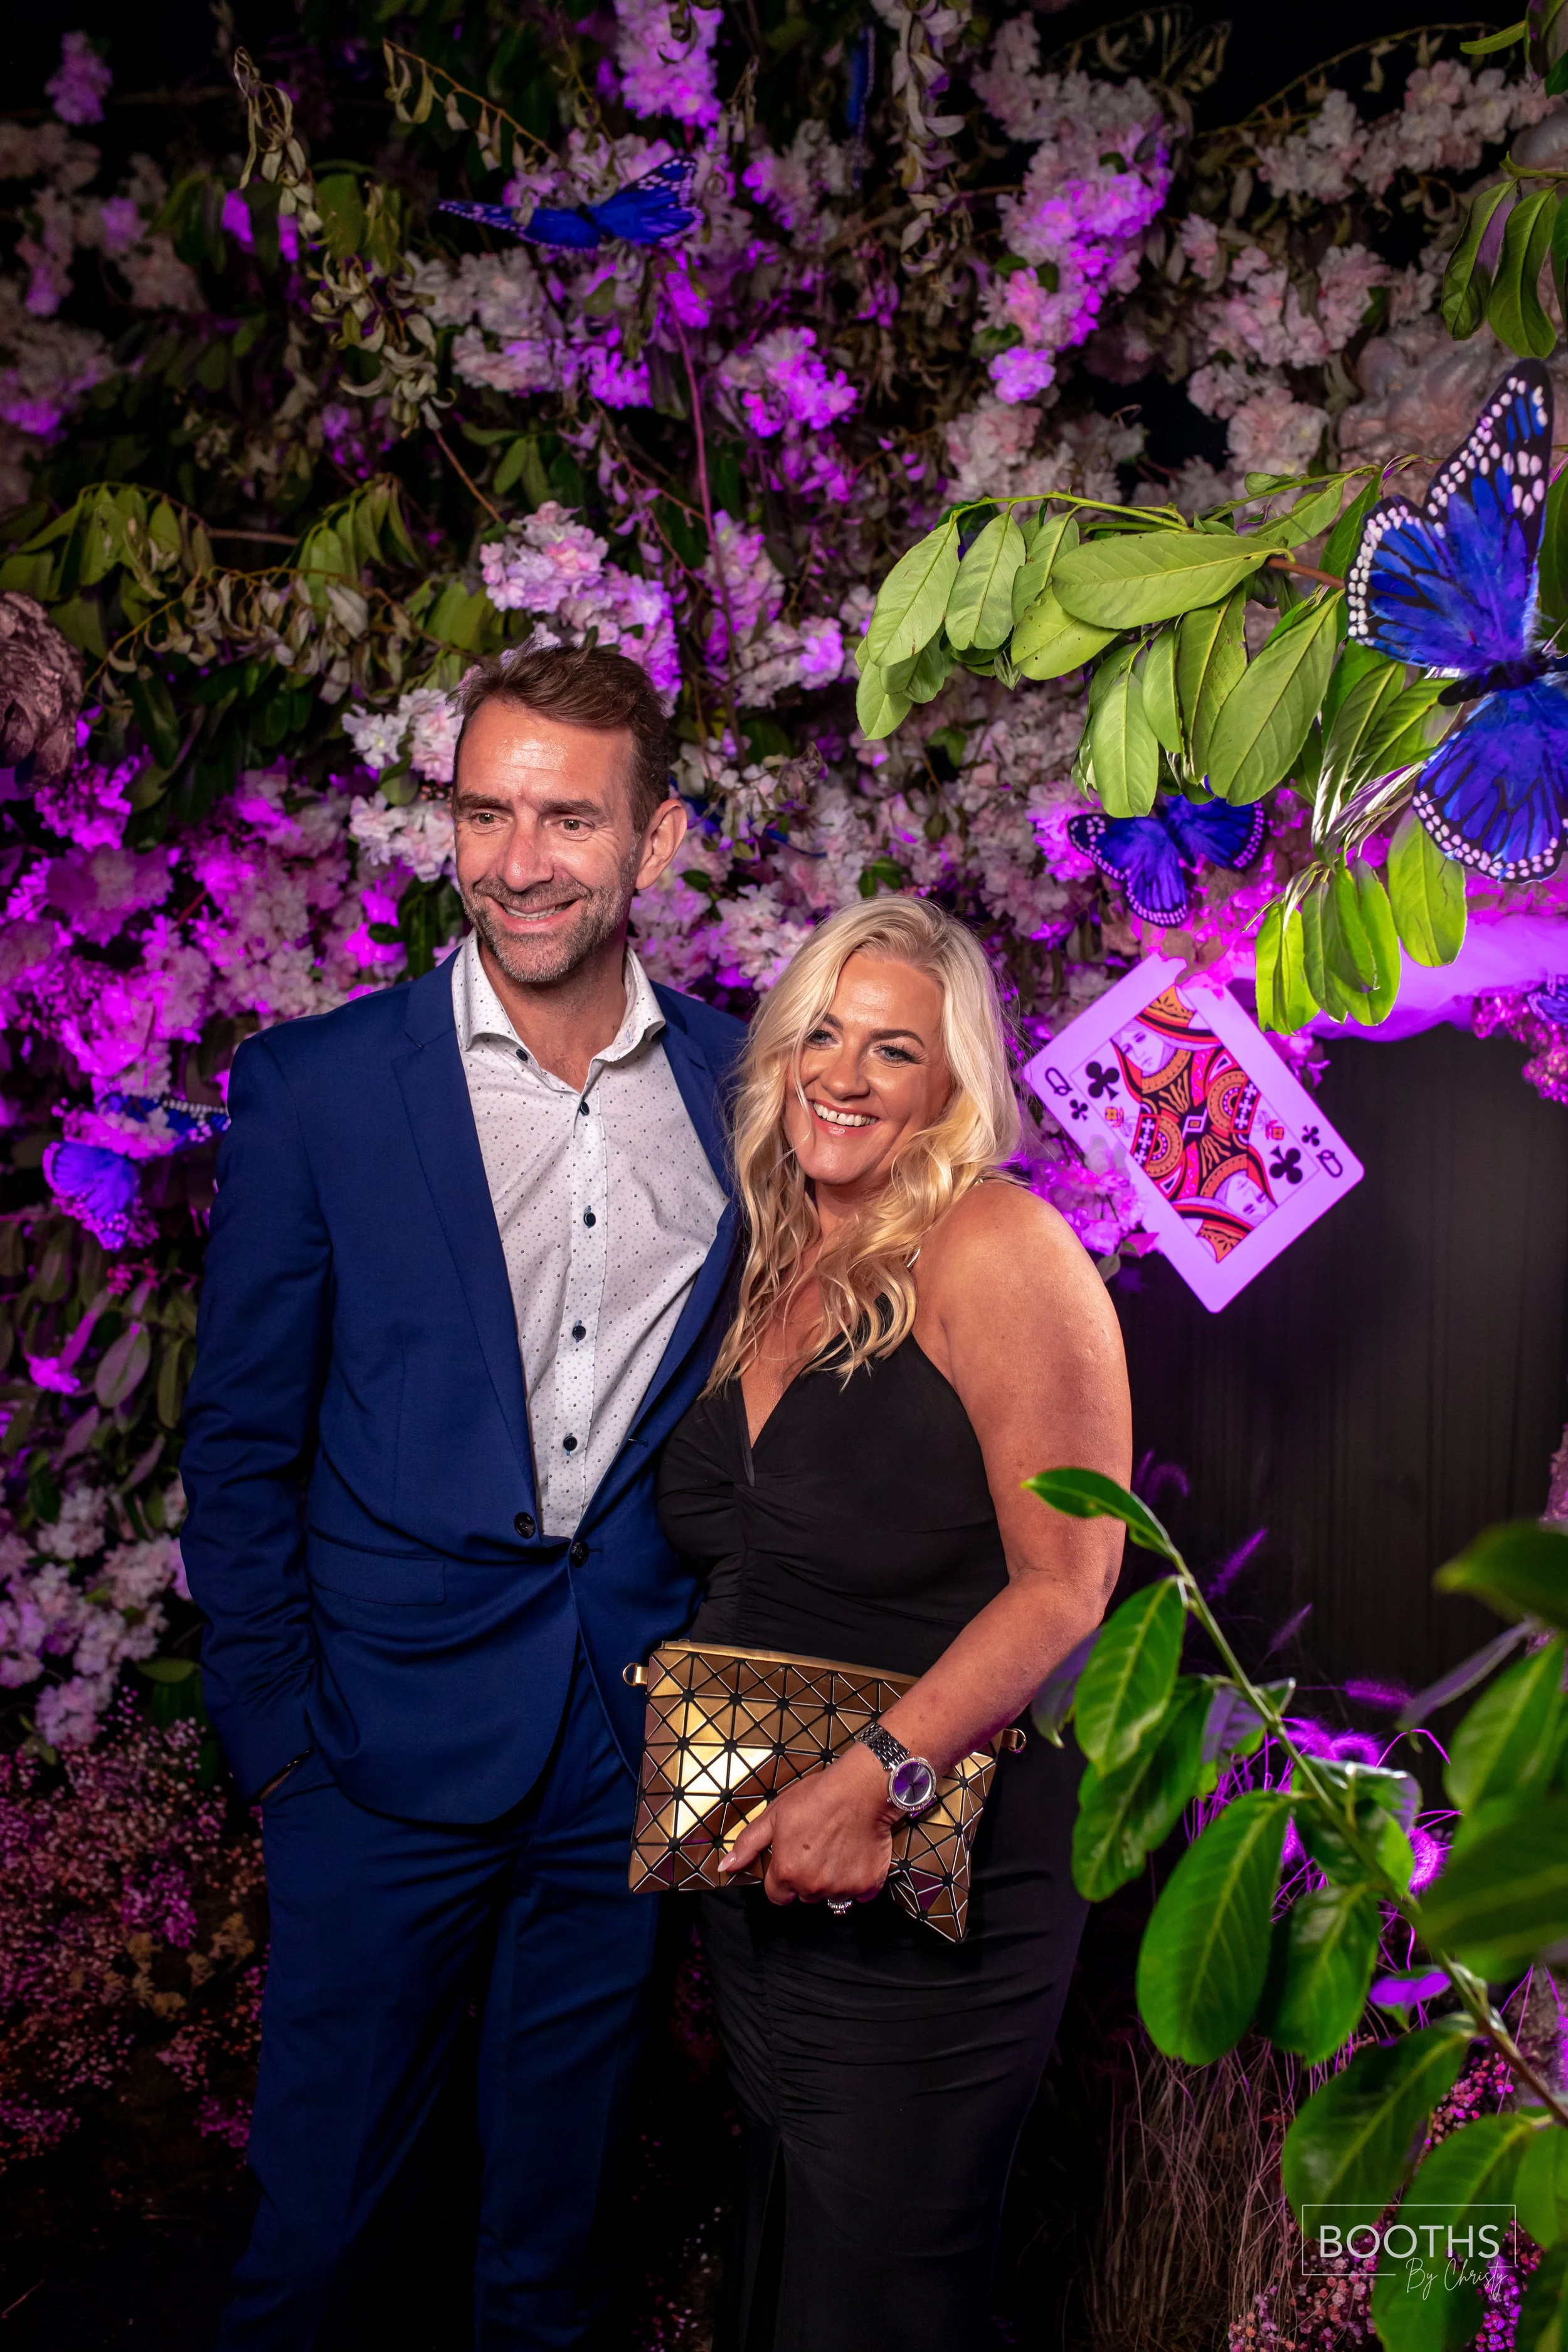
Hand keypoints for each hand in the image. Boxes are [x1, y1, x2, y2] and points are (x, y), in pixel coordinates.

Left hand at [719, 1741, 894, 1906]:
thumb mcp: (774, 1814)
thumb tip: (726, 1866)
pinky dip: (858, 1878)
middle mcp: (813, 1886)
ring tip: (838, 1847)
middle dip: (807, 1877)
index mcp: (788, 1871)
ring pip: (831, 1894)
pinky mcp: (868, 1886)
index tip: (792, 1860)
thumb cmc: (818, 1797)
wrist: (861, 1789)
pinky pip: (859, 1893)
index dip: (782, 1877)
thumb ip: (748, 1844)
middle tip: (817, 1847)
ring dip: (832, 1878)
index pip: (777, 1895)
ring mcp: (842, 1888)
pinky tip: (856, 1854)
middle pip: (804, 1894)